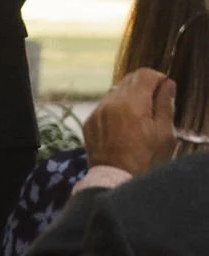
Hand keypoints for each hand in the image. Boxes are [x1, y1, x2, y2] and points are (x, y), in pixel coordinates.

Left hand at [82, 64, 175, 178]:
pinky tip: (123, 129)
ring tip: (138, 121)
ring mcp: (97, 112)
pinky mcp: (89, 122)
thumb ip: (165, 104)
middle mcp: (111, 103)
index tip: (163, 90)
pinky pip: (104, 107)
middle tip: (153, 106)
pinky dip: (115, 111)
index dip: (157, 79)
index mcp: (132, 104)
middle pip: (129, 80)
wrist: (116, 181)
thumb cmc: (144, 160)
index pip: (144, 74)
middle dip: (144, 88)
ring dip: (128, 99)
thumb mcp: (164, 134)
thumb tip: (167, 84)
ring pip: (115, 92)